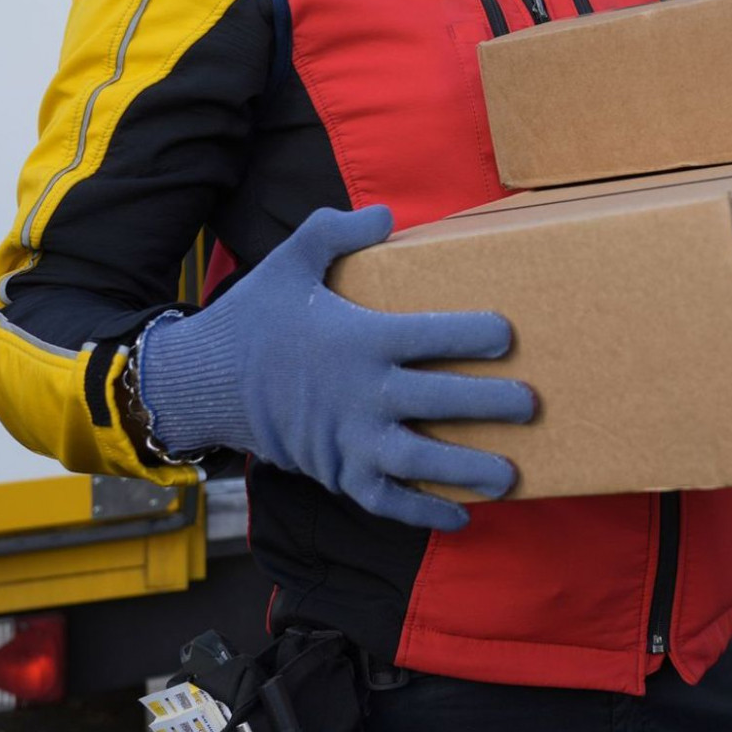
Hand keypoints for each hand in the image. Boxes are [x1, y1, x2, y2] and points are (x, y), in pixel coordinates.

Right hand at [137, 206, 535, 529]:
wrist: (200, 384)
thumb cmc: (255, 320)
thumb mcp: (291, 260)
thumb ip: (337, 230)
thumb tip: (386, 216)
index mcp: (358, 340)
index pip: (428, 336)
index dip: (472, 335)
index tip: (507, 335)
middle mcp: (360, 393)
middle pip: (437, 400)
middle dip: (489, 405)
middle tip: (531, 405)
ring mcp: (348, 440)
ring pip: (419, 459)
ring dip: (467, 469)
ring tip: (511, 475)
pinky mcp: (335, 472)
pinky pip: (385, 499)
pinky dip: (422, 512)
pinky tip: (460, 516)